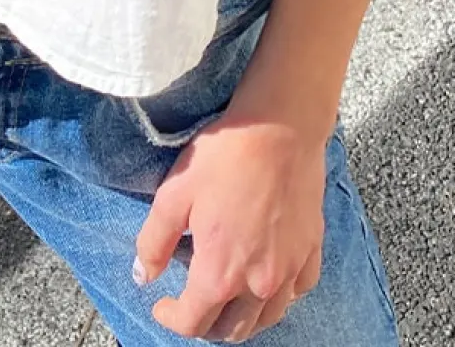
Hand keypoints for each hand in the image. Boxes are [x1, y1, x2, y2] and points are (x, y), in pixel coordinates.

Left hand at [133, 110, 327, 340]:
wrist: (279, 127)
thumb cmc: (225, 156)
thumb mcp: (174, 193)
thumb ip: (154, 241)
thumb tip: (143, 276)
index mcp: (220, 273)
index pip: (193, 322)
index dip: (170, 318)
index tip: (161, 304)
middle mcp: (258, 283)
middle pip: (231, 330)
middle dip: (206, 325)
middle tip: (192, 306)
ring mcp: (289, 270)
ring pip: (266, 319)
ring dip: (243, 319)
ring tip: (227, 301)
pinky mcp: (311, 250)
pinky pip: (297, 291)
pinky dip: (279, 296)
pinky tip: (268, 280)